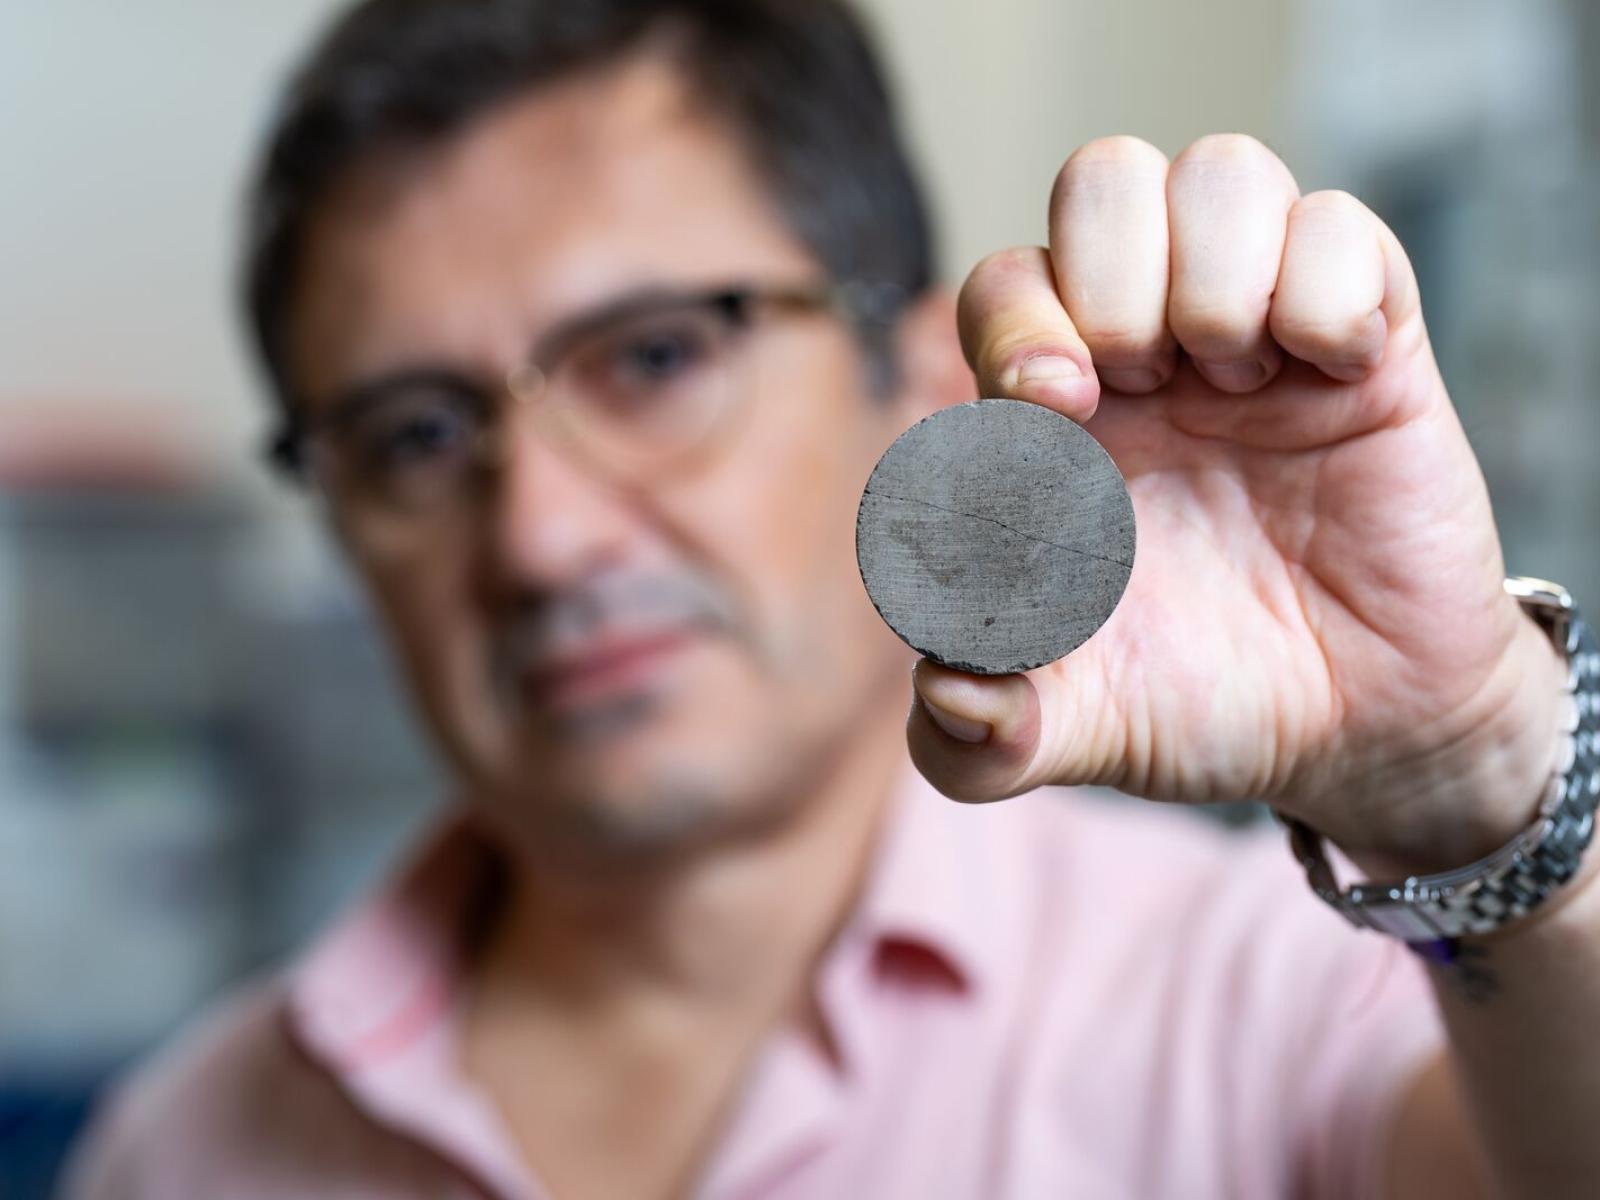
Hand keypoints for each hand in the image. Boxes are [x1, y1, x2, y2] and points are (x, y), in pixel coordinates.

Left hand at [910, 134, 1565, 874]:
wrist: (1358, 733)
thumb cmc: (1199, 702)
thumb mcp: (1079, 730)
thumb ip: (984, 741)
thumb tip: (948, 696)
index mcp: (1061, 422)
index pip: (1005, 287)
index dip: (1015, 323)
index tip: (1054, 410)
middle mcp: (1152, 353)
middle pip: (1101, 181)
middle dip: (1110, 273)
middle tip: (1140, 378)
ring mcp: (1258, 336)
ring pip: (1220, 173)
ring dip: (1218, 270)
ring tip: (1240, 382)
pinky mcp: (1369, 343)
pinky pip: (1343, 225)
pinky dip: (1328, 286)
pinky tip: (1332, 376)